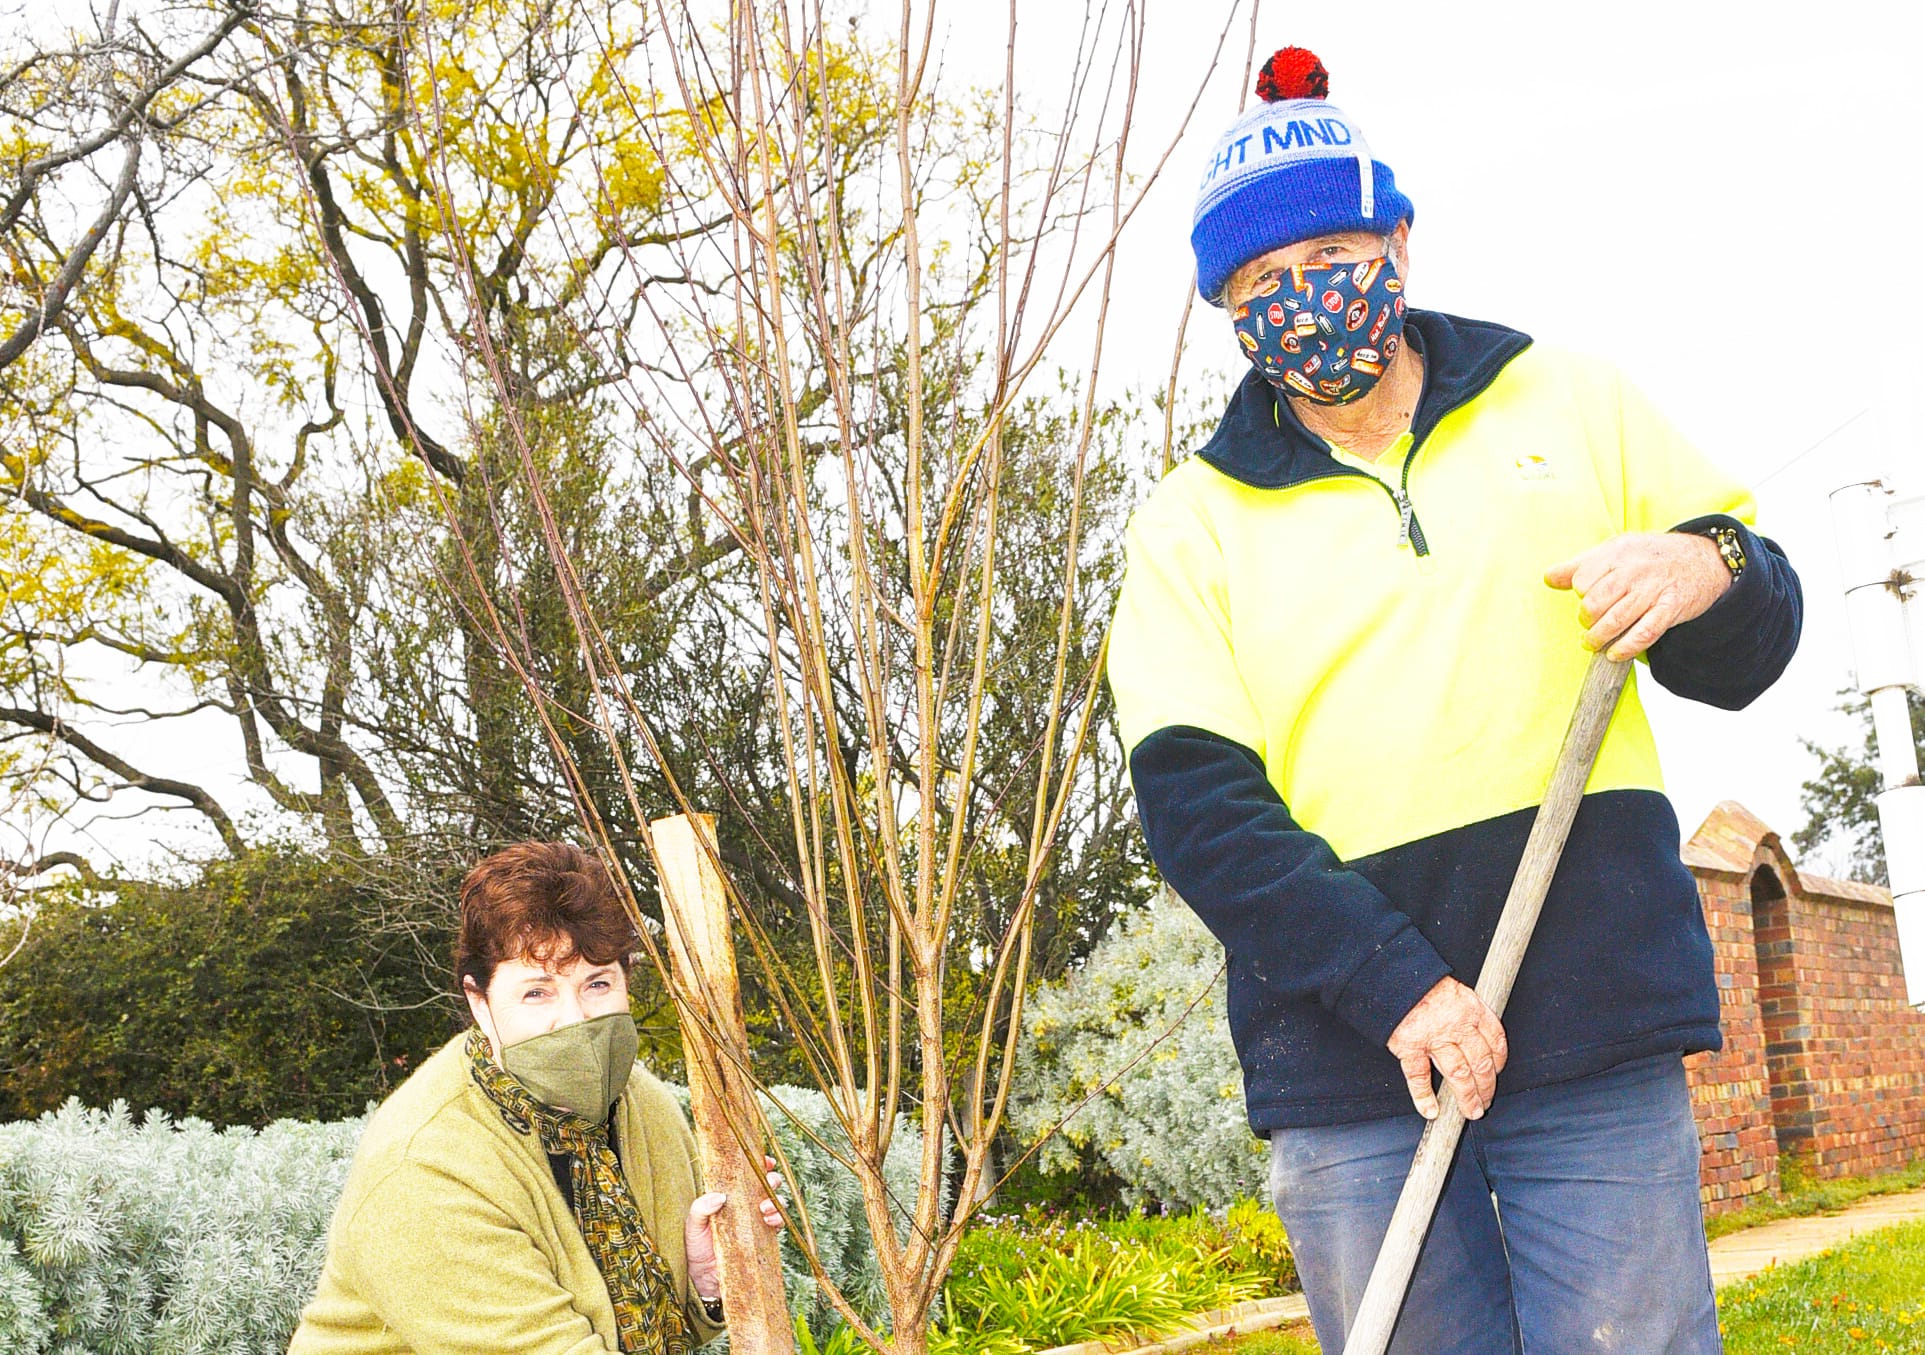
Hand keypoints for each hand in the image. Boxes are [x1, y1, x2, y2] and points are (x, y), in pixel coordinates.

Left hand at [684, 1155, 786, 1298]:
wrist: (702, 1281)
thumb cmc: (695, 1248)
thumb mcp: (693, 1225)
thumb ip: (701, 1208)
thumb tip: (720, 1196)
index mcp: (730, 1196)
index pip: (747, 1174)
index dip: (760, 1164)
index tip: (766, 1160)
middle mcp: (746, 1205)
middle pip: (767, 1185)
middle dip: (772, 1179)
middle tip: (768, 1183)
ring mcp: (756, 1222)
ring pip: (776, 1203)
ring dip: (775, 1201)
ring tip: (764, 1208)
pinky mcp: (763, 1239)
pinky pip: (778, 1225)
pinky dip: (778, 1220)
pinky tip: (769, 1221)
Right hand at [1386, 976, 1508, 1119]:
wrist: (1393, 975)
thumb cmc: (1423, 981)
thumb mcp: (1456, 989)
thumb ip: (1468, 1010)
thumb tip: (1476, 1031)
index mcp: (1472, 1010)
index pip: (1496, 1041)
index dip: (1499, 1061)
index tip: (1497, 1071)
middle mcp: (1457, 1027)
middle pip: (1481, 1064)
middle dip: (1487, 1087)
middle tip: (1486, 1101)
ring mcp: (1433, 1039)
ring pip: (1458, 1075)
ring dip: (1467, 1097)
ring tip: (1471, 1111)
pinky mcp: (1410, 1047)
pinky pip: (1419, 1077)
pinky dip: (1424, 1097)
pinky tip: (1431, 1110)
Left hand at [1544, 531, 1729, 660]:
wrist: (1706, 560)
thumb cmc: (1653, 556)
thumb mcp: (1617, 550)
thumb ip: (1581, 565)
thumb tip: (1548, 578)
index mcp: (1616, 553)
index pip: (1582, 581)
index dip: (1580, 595)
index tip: (1585, 601)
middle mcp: (1634, 571)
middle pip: (1595, 603)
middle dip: (1587, 620)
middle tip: (1588, 625)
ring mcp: (1653, 591)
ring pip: (1615, 621)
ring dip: (1599, 638)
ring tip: (1592, 643)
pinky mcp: (1670, 609)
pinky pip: (1643, 634)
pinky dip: (1626, 647)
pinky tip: (1615, 654)